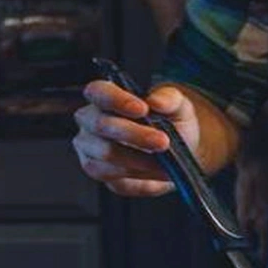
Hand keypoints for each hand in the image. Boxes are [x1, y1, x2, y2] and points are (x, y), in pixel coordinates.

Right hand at [72, 80, 200, 196]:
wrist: (175, 155)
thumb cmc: (170, 124)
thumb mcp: (177, 107)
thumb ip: (169, 99)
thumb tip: (156, 101)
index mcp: (105, 97)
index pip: (97, 92)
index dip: (117, 100)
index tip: (143, 109)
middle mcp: (90, 121)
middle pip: (100, 125)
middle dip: (134, 134)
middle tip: (162, 142)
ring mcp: (90, 148)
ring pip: (105, 153)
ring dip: (137, 159)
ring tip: (163, 162)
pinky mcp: (98, 171)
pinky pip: (110, 175)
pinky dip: (137, 174)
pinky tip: (156, 172)